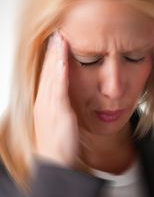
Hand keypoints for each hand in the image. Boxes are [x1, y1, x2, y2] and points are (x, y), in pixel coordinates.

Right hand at [33, 31, 78, 167]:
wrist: (55, 163)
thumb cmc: (59, 145)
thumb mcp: (60, 123)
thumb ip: (62, 108)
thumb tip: (66, 98)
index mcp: (45, 103)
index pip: (48, 75)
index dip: (52, 58)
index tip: (57, 43)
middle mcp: (44, 102)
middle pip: (48, 72)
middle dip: (52, 52)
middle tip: (56, 33)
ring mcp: (49, 106)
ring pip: (52, 76)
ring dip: (55, 57)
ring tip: (59, 39)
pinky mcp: (57, 112)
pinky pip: (58, 89)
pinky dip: (60, 73)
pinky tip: (63, 61)